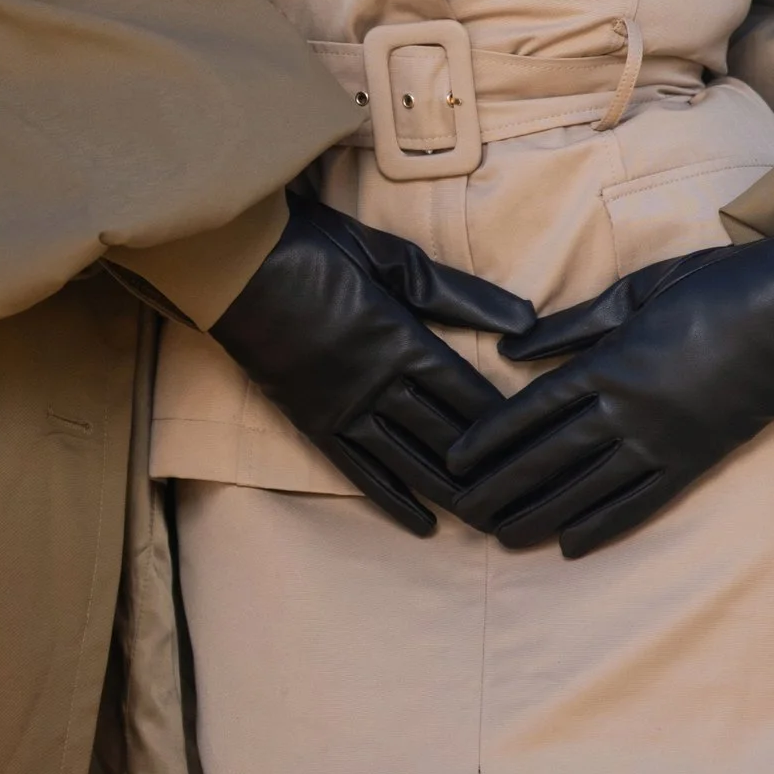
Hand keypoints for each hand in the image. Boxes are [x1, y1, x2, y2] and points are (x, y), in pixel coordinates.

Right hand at [208, 195, 532, 535]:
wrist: (234, 265)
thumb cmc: (316, 249)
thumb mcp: (395, 261)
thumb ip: (460, 296)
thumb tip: (528, 321)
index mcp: (402, 341)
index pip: (467, 393)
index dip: (504, 422)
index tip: (539, 446)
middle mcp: (377, 385)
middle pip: (444, 436)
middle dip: (488, 470)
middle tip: (527, 501)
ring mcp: (343, 408)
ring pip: (408, 462)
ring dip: (449, 494)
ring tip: (489, 523)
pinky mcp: (313, 421)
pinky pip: (358, 470)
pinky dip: (391, 498)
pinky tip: (421, 523)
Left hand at [443, 176, 773, 558]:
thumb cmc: (715, 285)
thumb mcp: (636, 292)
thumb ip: (573, 327)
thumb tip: (511, 352)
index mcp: (609, 362)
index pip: (533, 410)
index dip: (490, 438)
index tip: (454, 461)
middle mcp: (629, 409)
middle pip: (550, 457)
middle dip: (502, 487)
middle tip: (462, 514)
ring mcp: (664, 440)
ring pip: (588, 488)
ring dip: (540, 514)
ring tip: (501, 537)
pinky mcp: (698, 459)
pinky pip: (642, 501)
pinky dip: (604, 525)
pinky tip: (571, 544)